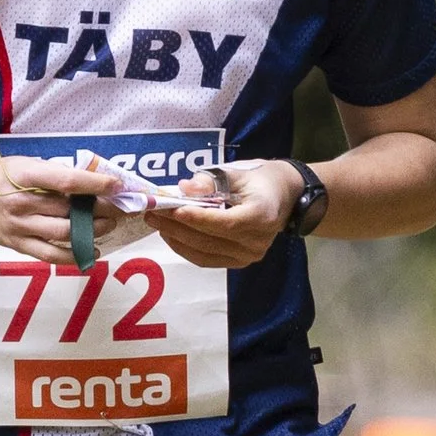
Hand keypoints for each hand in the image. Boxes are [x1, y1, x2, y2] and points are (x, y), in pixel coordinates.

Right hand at [0, 155, 152, 262]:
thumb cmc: (4, 176)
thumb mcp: (27, 164)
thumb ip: (55, 173)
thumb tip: (94, 182)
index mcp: (25, 176)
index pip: (66, 180)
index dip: (95, 184)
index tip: (116, 185)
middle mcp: (21, 203)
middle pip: (69, 210)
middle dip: (101, 209)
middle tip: (118, 207)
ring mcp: (19, 227)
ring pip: (65, 234)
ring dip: (92, 230)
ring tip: (107, 225)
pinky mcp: (19, 245)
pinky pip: (52, 255)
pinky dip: (76, 255)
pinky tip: (92, 250)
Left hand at [158, 158, 299, 270]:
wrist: (283, 198)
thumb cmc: (259, 181)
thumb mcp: (238, 173)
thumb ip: (212, 181)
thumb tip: (184, 188)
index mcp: (261, 216)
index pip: (225, 223)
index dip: (197, 218)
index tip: (172, 210)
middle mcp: (256, 242)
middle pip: (209, 240)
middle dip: (176, 226)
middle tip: (152, 213)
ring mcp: (248, 256)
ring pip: (204, 252)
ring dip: (176, 238)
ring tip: (156, 222)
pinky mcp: (239, 263)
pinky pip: (207, 259)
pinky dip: (185, 248)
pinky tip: (170, 234)